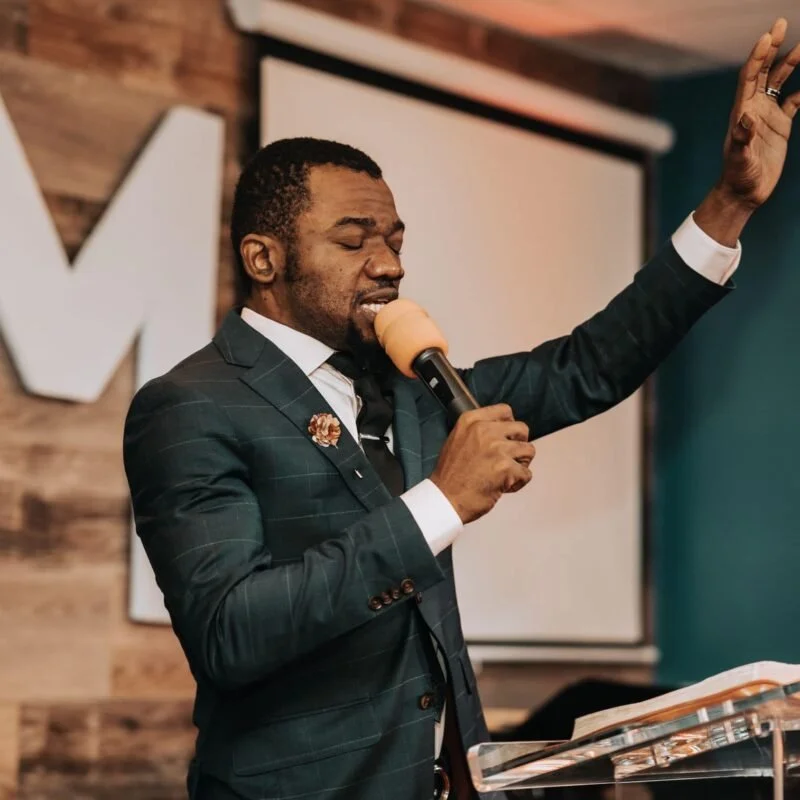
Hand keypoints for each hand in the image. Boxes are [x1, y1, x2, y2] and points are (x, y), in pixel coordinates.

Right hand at [430, 404, 535, 523]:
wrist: (445, 499)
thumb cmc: (449, 477)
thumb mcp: (456, 441)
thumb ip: (477, 432)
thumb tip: (500, 432)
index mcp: (470, 421)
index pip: (504, 411)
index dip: (510, 426)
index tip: (508, 437)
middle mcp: (484, 430)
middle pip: (521, 429)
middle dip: (519, 445)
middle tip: (509, 458)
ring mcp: (496, 448)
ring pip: (528, 450)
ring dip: (520, 464)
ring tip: (507, 474)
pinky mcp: (505, 467)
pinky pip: (526, 473)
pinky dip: (518, 483)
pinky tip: (504, 486)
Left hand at [696, 19, 799, 245]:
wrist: (744, 193)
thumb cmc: (738, 176)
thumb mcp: (739, 158)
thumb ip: (741, 139)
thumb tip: (745, 119)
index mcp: (741, 112)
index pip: (749, 77)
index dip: (757, 56)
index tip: (767, 36)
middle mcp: (754, 108)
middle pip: (763, 71)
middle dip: (772, 48)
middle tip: (781, 23)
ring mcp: (767, 115)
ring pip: (780, 81)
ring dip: (791, 62)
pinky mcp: (780, 125)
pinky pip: (795, 100)